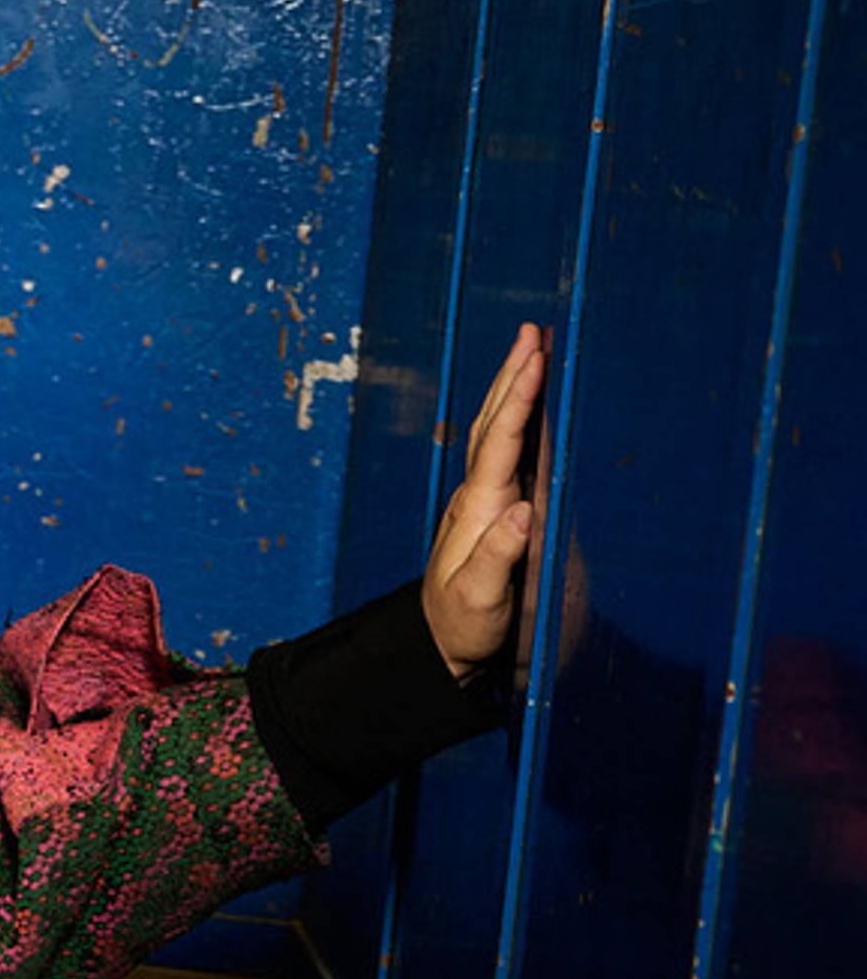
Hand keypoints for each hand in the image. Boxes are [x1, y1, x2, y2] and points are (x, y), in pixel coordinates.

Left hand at [424, 322, 545, 682]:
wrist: (444, 646)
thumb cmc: (463, 626)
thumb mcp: (478, 600)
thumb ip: (498, 558)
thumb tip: (525, 512)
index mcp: (478, 510)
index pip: (499, 444)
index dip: (517, 401)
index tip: (533, 361)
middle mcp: (479, 496)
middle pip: (493, 423)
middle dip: (513, 376)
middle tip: (532, 331)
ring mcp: (486, 501)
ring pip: (496, 432)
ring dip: (512, 389)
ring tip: (530, 349)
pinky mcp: (497, 512)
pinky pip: (508, 453)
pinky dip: (518, 419)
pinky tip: (530, 404)